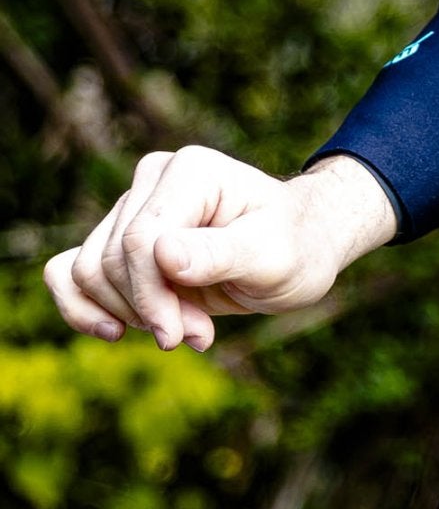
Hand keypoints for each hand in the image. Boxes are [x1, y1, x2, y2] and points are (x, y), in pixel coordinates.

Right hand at [42, 150, 397, 351]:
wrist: (298, 250)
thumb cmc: (295, 248)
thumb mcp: (273, 258)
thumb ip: (220, 254)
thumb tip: (162, 254)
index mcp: (192, 171)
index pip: (140, 240)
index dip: (152, 297)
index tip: (185, 337)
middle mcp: (154, 178)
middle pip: (111, 260)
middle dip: (150, 311)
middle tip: (200, 334)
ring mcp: (131, 205)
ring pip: (88, 272)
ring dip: (131, 315)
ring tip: (189, 330)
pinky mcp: (118, 235)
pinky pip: (69, 271)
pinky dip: (83, 307)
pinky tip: (114, 332)